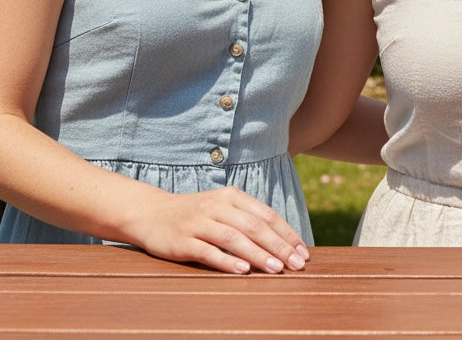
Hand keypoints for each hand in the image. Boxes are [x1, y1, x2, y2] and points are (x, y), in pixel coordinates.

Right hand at [132, 186, 309, 274]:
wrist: (152, 213)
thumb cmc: (195, 214)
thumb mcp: (222, 208)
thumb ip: (246, 219)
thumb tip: (281, 241)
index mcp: (232, 196)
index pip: (266, 215)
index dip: (287, 233)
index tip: (303, 251)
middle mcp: (218, 206)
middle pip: (255, 226)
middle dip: (279, 246)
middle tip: (297, 264)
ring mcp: (200, 223)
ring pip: (235, 238)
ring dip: (258, 254)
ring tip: (277, 269)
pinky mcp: (183, 241)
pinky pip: (208, 251)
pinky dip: (227, 261)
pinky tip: (243, 271)